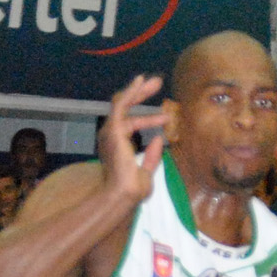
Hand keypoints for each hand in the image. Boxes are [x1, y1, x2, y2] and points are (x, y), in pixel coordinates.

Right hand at [96, 74, 168, 204]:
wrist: (121, 195)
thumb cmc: (132, 190)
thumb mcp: (146, 172)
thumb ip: (151, 156)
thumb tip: (158, 140)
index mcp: (117, 145)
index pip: (131, 124)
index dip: (149, 119)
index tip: (166, 118)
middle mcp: (111, 136)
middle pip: (126, 108)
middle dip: (141, 95)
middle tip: (157, 83)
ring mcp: (110, 132)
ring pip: (123, 102)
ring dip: (139, 90)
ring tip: (156, 81)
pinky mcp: (113, 129)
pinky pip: (121, 104)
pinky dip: (131, 92)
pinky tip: (141, 81)